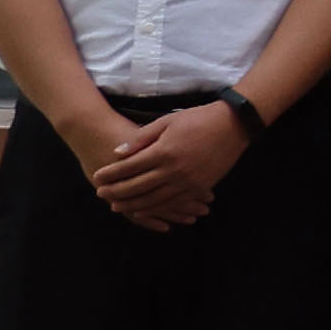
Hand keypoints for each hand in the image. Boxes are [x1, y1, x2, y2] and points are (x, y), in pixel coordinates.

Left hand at [89, 105, 242, 231]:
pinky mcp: (199, 187)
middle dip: (116, 192)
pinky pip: (173, 202)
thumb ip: (141, 138)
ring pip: (154, 199)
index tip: (97, 176)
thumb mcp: (167, 121)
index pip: (130, 167)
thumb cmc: (199, 118)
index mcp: (164, 151)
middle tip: (100, 194)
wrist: (234, 126)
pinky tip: (143, 210)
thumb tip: (117, 152)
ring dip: (132, 205)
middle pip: (138, 187)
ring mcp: (188, 181)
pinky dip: (156, 208)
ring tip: (116, 207)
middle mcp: (174, 170)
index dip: (112, 173)